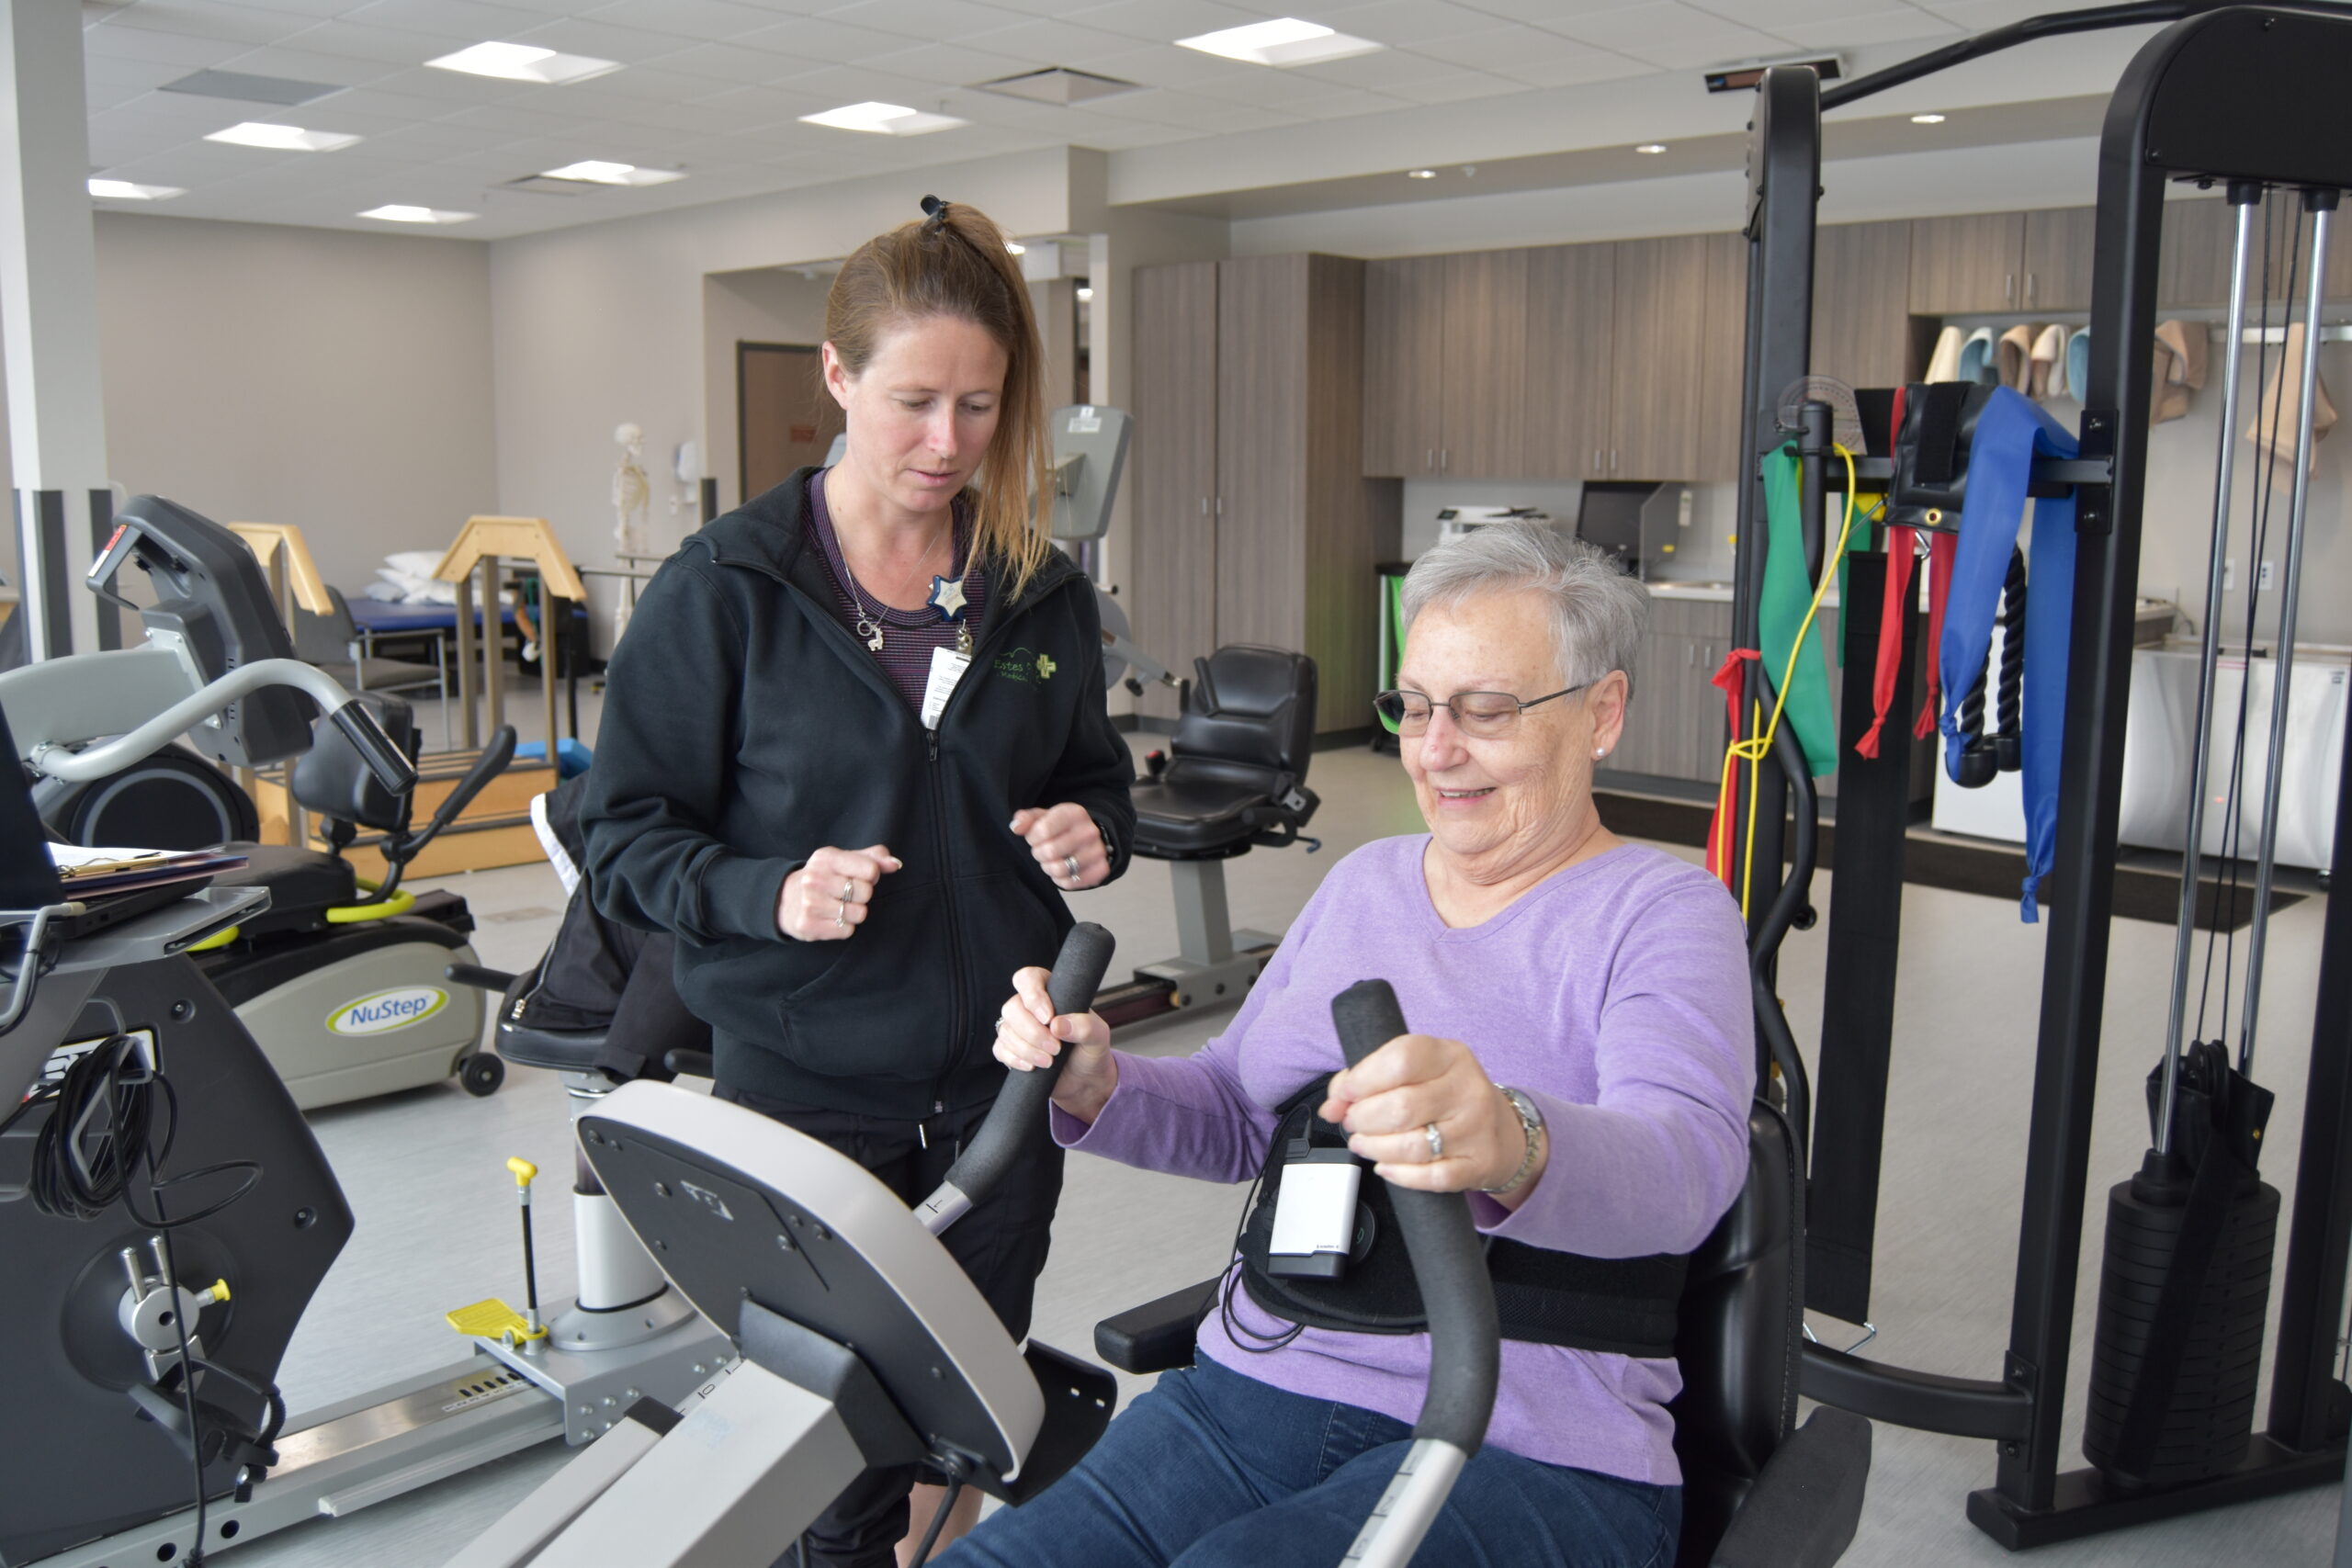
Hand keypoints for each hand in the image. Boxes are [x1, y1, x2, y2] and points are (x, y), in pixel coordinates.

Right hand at [776, 845, 901, 941]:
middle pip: (866, 892)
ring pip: (859, 914)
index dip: (871, 875)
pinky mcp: (808, 925)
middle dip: (862, 895)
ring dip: (854, 912)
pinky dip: (843, 927)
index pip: (871, 869)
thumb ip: (873, 858)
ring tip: (838, 905)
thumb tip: (895, 864)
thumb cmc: (825, 877)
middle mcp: (814, 878)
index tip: (859, 876)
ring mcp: (809, 903)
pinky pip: (846, 930)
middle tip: (846, 893)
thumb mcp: (845, 860)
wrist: (786, 899)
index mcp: (825, 858)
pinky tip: (830, 918)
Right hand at [994, 965, 1115, 1122]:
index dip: (1033, 995)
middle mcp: (1030, 1007)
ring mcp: (1018, 1028)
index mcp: (1051, 993)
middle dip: (1033, 1032)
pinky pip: (1000, 1049)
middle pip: (1012, 1008)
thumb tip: (1057, 1025)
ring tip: (1050, 1061)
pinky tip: (1032, 1067)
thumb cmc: (1090, 1051)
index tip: (1048, 1018)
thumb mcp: (1099, 1037)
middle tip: (1056, 1048)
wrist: (1085, 1080)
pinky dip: (1015, 1059)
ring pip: (1006, 1030)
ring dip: (1027, 1049)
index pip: (1028, 979)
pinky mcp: (1011, 1049)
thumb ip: (1086, 1027)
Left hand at [1010, 804, 1107, 889]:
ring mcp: (1098, 851)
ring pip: (1060, 869)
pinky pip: (1071, 883)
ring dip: (1049, 868)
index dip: (1032, 838)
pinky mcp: (1101, 869)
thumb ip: (1026, 819)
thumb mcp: (1044, 817)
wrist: (1090, 838)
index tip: (1035, 838)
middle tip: (1042, 851)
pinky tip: (1063, 870)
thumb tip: (1016, 827)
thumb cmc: (1061, 827)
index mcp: (1075, 813)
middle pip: (1049, 851)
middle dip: (1039, 854)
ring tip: (1051, 861)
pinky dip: (1061, 880)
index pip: (1042, 830)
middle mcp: (1090, 831)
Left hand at [1320, 1034, 1542, 1200]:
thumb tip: (1332, 1105)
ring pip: (1411, 1146)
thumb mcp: (1414, 1072)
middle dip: (1362, 1119)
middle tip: (1353, 1122)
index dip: (1363, 1079)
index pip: (1401, 1059)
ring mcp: (1475, 1129)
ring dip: (1374, 1148)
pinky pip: (1430, 1177)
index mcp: (1449, 1055)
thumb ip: (1367, 1079)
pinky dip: (1400, 1175)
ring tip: (1364, 1142)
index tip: (1345, 1093)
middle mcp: (1467, 1089)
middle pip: (1400, 1107)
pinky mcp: (1477, 1164)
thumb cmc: (1446, 1096)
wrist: (1502, 1130)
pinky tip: (1387, 1166)